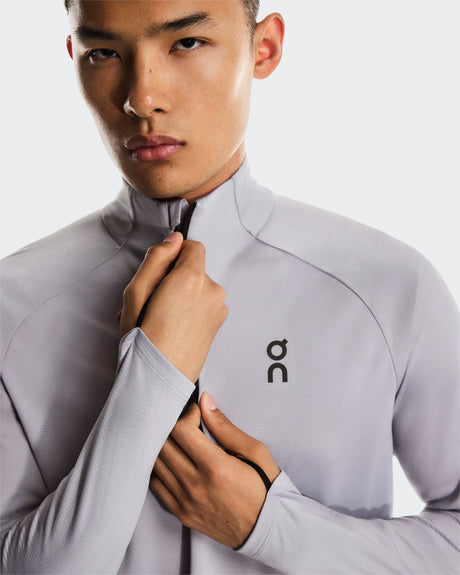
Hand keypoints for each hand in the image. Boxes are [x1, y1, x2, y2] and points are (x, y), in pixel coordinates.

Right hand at [120, 233, 227, 381]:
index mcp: (191, 280)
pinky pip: (204, 303)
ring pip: (198, 286)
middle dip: (174, 278)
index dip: (173, 256)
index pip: (192, 245)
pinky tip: (172, 327)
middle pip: (195, 268)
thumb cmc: (143, 343)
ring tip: (159, 318)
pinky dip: (189, 309)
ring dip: (180, 295)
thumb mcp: (135, 294)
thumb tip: (175, 239)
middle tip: (153, 303)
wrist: (159, 383)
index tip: (159, 276)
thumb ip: (156, 259)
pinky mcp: (220, 323)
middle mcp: (212, 292)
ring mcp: (219, 309)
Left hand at [150, 393, 279, 548]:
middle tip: (186, 423)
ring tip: (179, 440)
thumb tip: (205, 402)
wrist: (267, 528)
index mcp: (215, 467)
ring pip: (155, 463)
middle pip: (163, 444)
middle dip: (172, 426)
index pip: (181, 431)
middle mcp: (195, 485)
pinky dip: (159, 468)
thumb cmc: (264, 487)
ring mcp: (185, 502)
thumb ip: (224, 426)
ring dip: (164, 445)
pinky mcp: (180, 513)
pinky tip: (173, 461)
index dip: (186, 414)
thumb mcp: (253, 450)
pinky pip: (155, 485)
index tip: (196, 412)